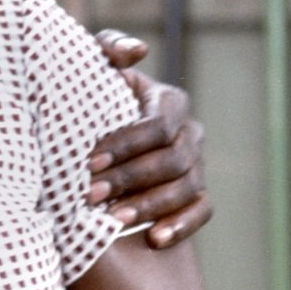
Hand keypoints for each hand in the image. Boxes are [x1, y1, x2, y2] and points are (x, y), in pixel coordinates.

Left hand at [88, 29, 209, 246]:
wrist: (90, 136)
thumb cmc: (89, 97)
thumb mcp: (94, 68)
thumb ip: (109, 49)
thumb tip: (137, 52)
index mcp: (168, 102)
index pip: (157, 125)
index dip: (125, 144)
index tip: (89, 161)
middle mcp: (189, 133)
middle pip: (171, 160)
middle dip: (130, 178)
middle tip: (91, 195)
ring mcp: (196, 166)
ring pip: (186, 187)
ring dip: (150, 206)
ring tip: (114, 220)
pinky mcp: (197, 195)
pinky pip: (202, 211)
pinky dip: (182, 226)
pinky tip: (156, 241)